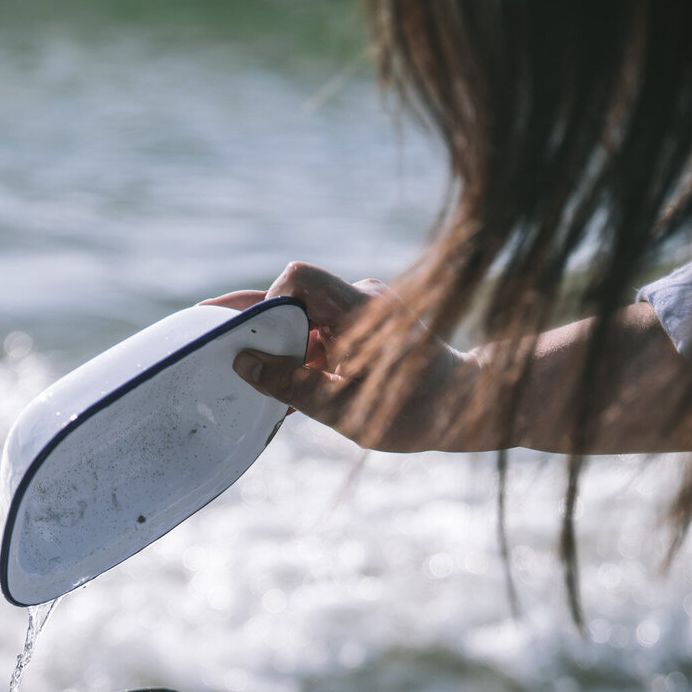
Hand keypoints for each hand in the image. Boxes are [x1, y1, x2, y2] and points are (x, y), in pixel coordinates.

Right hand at [204, 261, 475, 451]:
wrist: (469, 409)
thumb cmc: (414, 412)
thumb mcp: (344, 408)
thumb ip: (291, 384)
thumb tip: (242, 363)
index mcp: (358, 307)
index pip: (296, 278)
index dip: (267, 304)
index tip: (252, 343)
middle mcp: (362, 297)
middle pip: (295, 296)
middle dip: (260, 325)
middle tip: (222, 348)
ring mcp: (367, 310)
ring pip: (307, 317)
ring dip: (285, 346)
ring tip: (264, 381)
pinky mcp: (370, 327)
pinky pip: (325, 331)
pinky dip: (305, 354)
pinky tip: (293, 386)